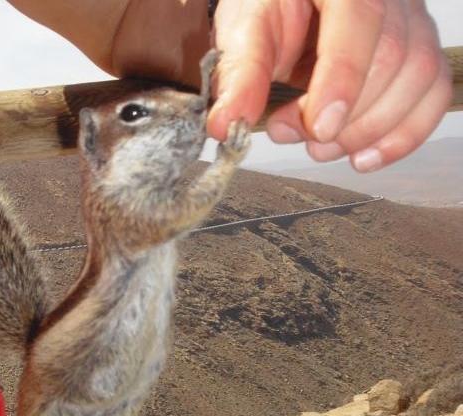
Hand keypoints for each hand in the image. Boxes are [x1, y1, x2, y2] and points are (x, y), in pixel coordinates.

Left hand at [208, 0, 452, 171]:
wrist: (293, 1)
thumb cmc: (270, 7)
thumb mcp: (244, 29)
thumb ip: (239, 75)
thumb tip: (225, 125)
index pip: (359, 21)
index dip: (342, 81)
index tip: (319, 128)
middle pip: (392, 59)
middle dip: (343, 115)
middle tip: (290, 133)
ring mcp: (413, 20)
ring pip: (418, 79)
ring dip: (367, 131)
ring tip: (316, 146)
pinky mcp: (420, 50)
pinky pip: (432, 93)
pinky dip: (402, 135)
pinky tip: (363, 156)